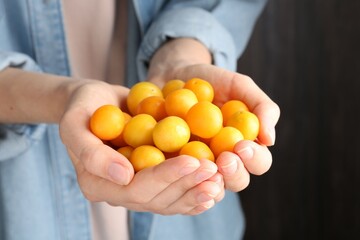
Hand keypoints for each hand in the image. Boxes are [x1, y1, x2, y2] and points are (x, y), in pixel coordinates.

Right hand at [60, 80, 222, 214]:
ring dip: (197, 192)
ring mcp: (138, 189)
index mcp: (98, 184)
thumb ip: (91, 152)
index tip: (192, 161)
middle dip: (187, 185)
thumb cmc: (83, 107)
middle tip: (214, 170)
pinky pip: (176, 193)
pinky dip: (196, 192)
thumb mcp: (74, 122)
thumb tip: (124, 176)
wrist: (95, 104)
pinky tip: (217, 186)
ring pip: (170, 201)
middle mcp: (119, 193)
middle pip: (157, 200)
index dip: (165, 177)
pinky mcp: (153, 180)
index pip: (135, 188)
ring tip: (221, 180)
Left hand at [147, 38, 279, 191]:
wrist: (174, 74)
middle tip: (224, 159)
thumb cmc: (211, 80)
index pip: (259, 162)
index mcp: (244, 146)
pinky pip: (174, 177)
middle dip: (234, 174)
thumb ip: (262, 107)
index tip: (242, 146)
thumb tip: (269, 140)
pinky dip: (175, 175)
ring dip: (207, 180)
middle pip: (237, 181)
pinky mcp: (172, 164)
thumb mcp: (239, 85)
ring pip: (207, 186)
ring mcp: (197, 165)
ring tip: (199, 165)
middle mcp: (223, 160)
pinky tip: (171, 167)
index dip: (254, 159)